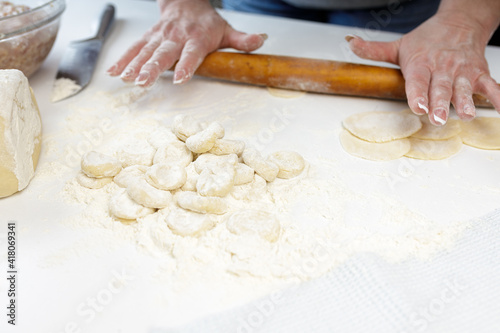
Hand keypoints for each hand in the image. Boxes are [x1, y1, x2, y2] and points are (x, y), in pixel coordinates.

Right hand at [107, 0, 265, 86]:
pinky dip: (123, 59)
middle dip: (152, 68)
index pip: (191, 53)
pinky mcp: (149, 37)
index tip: (181, 78)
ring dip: (134, 65)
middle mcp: (176, 37)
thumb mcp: (227, 30)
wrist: (186, 2)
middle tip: (143, 81)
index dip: (186, 65)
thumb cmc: (207, 22)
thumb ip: (242, 40)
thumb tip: (261, 41)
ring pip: (145, 51)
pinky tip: (114, 72)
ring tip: (125, 79)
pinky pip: (134, 47)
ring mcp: (160, 36)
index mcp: (196, 38)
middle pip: (163, 53)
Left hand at [347, 12, 499, 124]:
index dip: (417, 94)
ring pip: (464, 88)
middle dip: (440, 103)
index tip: (417, 107)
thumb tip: (349, 42)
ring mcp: (462, 72)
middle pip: (441, 88)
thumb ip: (373, 50)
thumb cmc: (426, 39)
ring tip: (467, 114)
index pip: (418, 81)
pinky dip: (498, 98)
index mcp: (421, 64)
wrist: (460, 22)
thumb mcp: (398, 45)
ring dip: (466, 101)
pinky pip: (492, 87)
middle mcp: (442, 68)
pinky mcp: (479, 74)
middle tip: (438, 118)